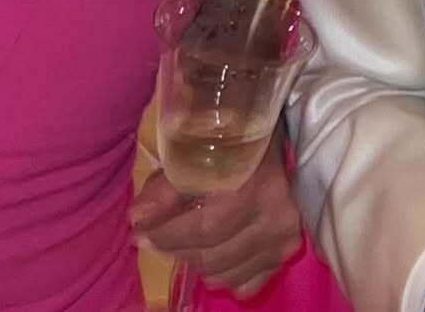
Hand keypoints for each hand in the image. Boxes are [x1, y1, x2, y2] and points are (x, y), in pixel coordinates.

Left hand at [130, 137, 301, 296]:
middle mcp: (276, 218)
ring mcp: (284, 238)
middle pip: (211, 256)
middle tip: (160, 234)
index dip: (166, 236)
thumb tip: (137, 219)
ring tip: (191, 237)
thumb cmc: (231, 142)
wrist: (271, 141)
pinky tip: (218, 249)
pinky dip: (225, 273)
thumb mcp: (195, 155)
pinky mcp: (287, 251)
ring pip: (224, 274)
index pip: (205, 229)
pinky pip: (244, 283)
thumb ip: (166, 188)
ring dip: (199, 261)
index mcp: (256, 186)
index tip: (140, 233)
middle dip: (177, 248)